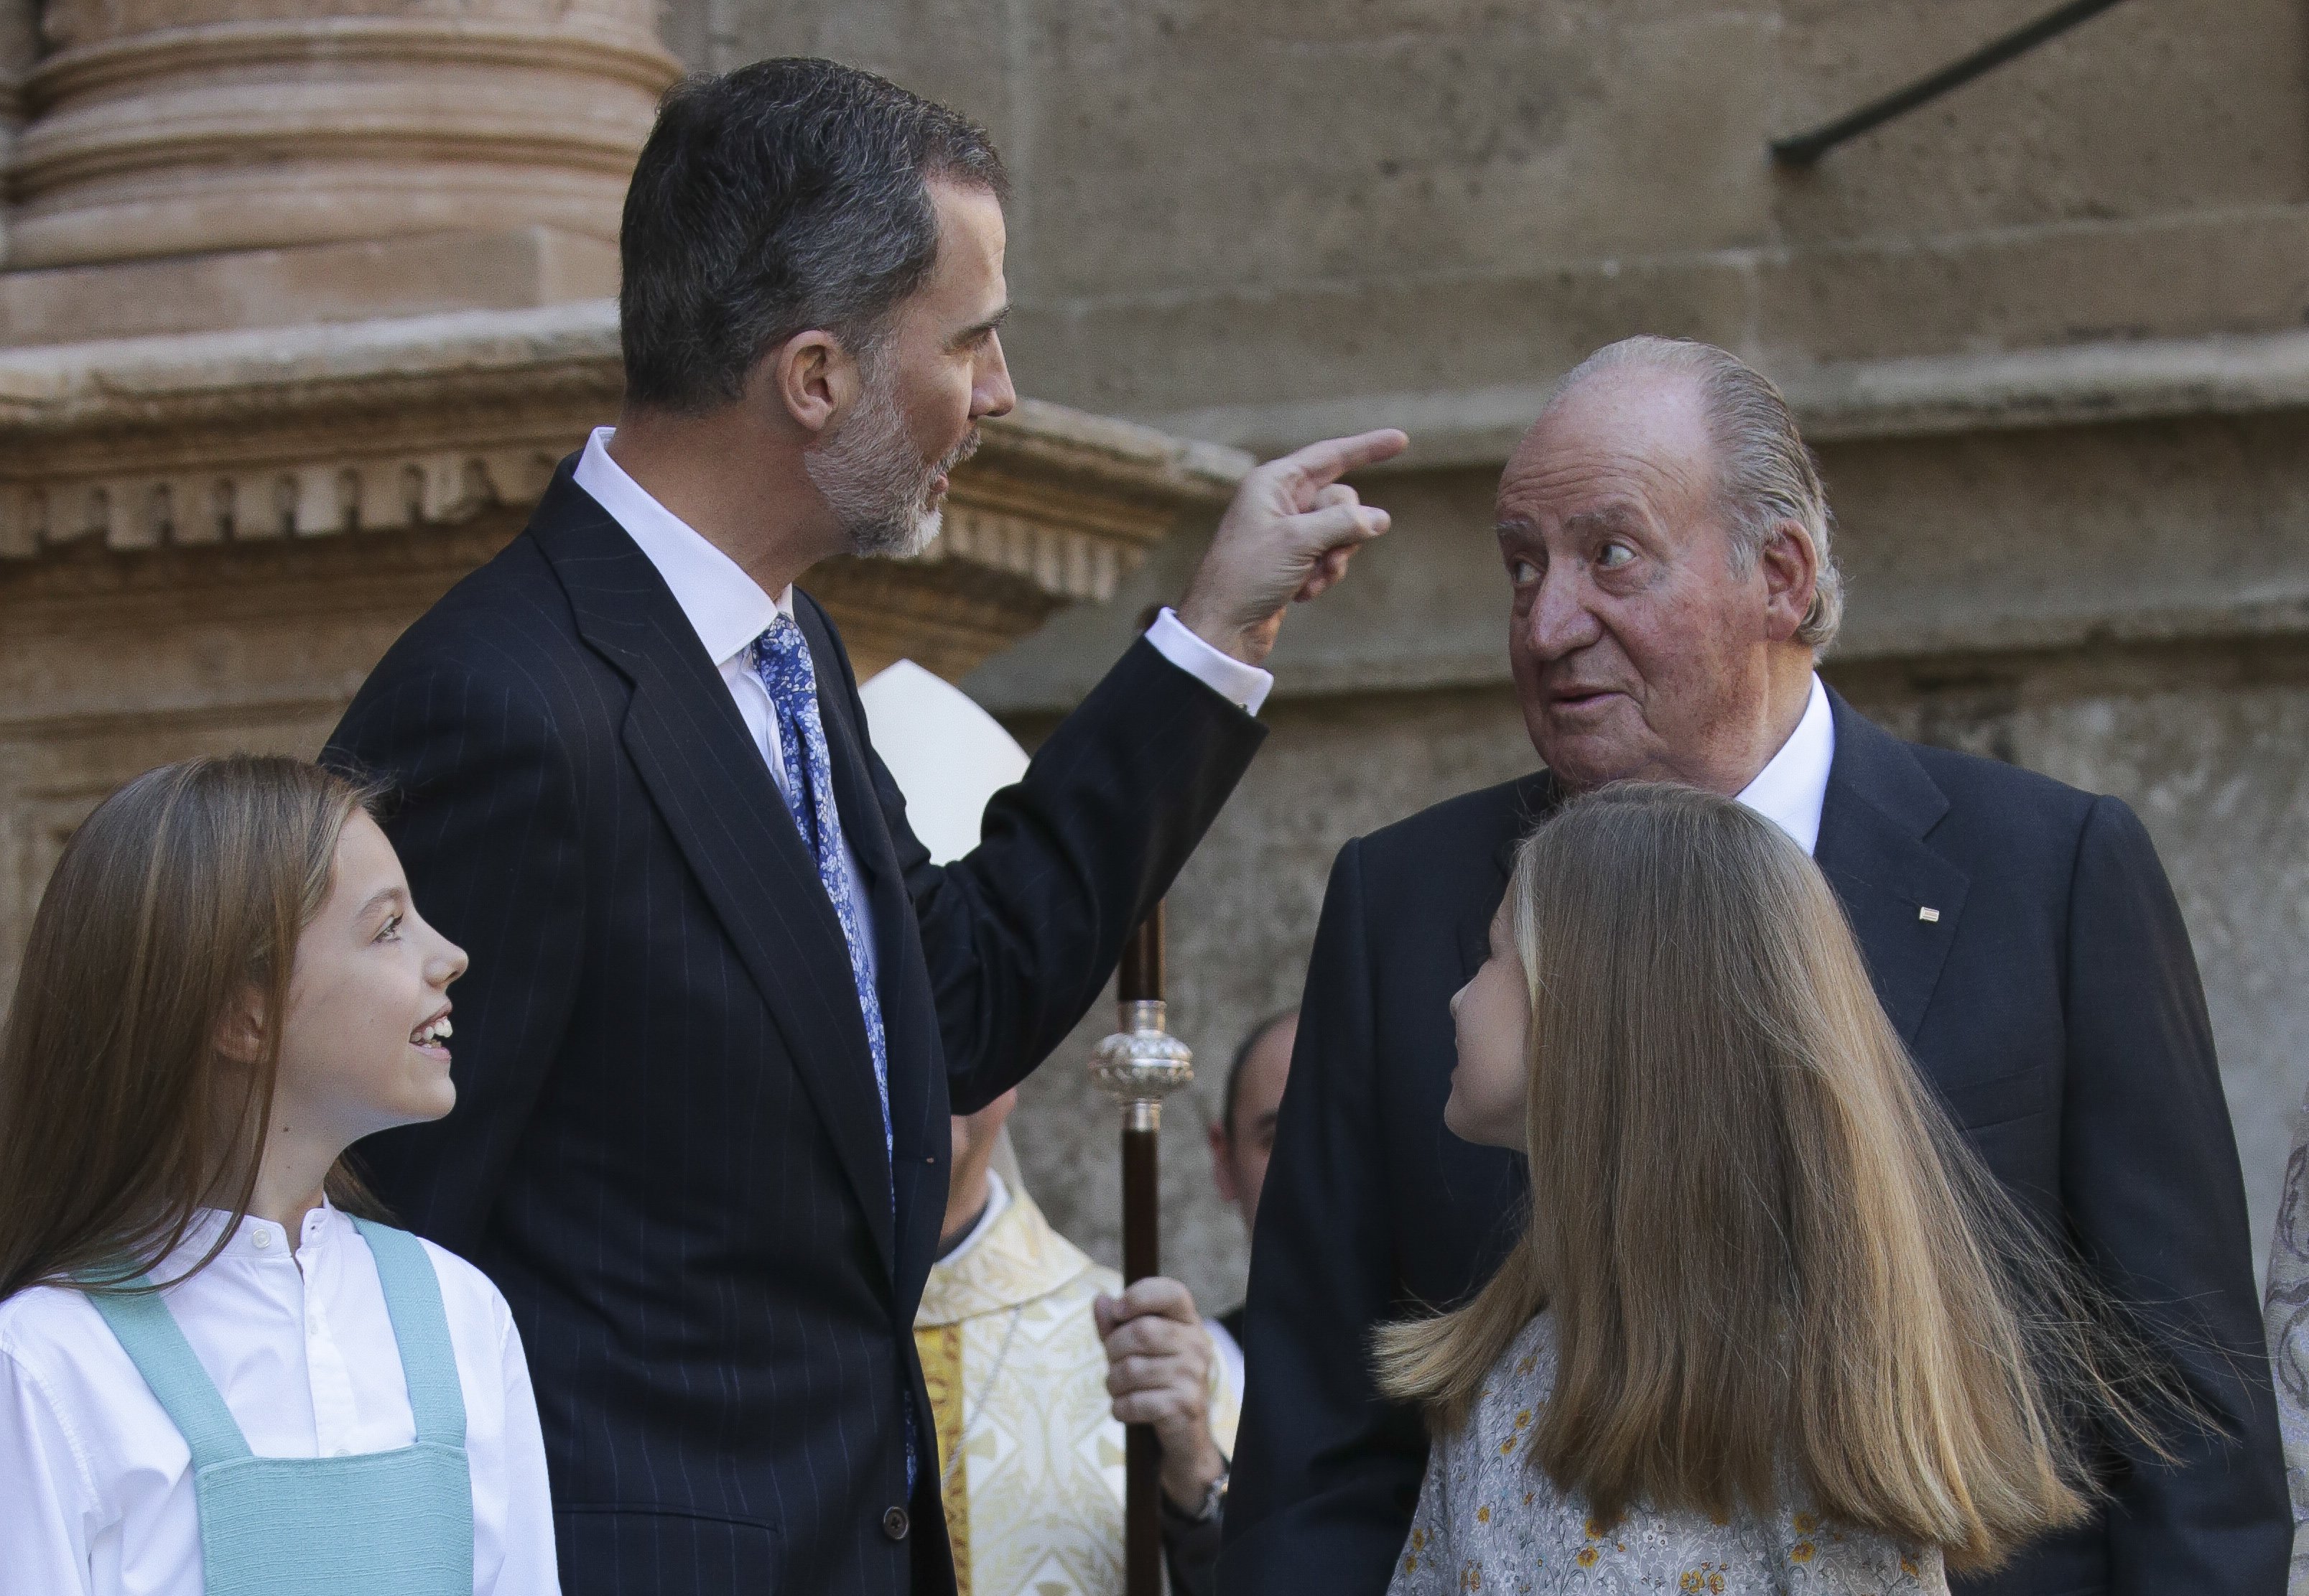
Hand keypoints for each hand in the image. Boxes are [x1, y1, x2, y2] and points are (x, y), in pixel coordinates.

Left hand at [1094, 1276, 1226, 1512]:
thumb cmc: (1155, 1385)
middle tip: (1114, 1365)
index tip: (1118, 1310)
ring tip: (1119, 1391)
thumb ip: (1116, 1325)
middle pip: (1141, 1332)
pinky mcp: (1184, 1406)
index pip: (1171, 1292)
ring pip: (1132, 1369)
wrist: (1183, 1439)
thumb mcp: (1134, 1351)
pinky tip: (1127, 1410)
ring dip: (1113, 1384)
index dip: (1140, 1295)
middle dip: (1114, 1351)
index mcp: (1189, 1323)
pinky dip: (1120, 1408)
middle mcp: (1198, 1345)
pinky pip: (1135, 1402)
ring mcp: (1194, 1376)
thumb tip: (1100, 1300)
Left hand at [1176, 428, 1408, 665]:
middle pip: (1341, 500)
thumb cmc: (1248, 575)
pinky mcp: (1292, 561)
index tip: (1401, 440)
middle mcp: (1280, 502)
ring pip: (1340, 533)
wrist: (1222, 627)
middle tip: (1326, 555)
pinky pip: (1328, 558)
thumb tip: (1379, 519)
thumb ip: (1344, 522)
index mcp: (1273, 482)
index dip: (1367, 448)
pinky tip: (1300, 594)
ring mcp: (1287, 532)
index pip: (1329, 456)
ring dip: (1333, 559)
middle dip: (1345, 530)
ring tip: (1308, 579)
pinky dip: (1322, 576)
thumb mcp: (1300, 541)